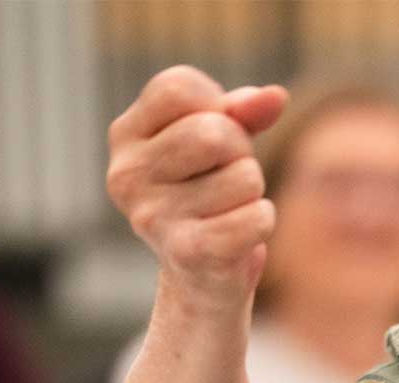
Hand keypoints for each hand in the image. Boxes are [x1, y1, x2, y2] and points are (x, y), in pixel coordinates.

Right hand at [106, 66, 289, 303]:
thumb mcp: (221, 142)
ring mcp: (152, 217)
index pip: (179, 87)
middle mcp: (126, 174)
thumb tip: (274, 97)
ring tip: (228, 208)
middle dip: (241, 151)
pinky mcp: (187, 254)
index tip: (215, 132)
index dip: (216, 105)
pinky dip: (262, 221)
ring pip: (245, 176)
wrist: (201, 279)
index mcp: (124, 136)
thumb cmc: (209, 195)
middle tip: (227, 176)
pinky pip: (256, 218)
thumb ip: (243, 111)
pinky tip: (240, 234)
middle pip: (214, 131)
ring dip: (252, 190)